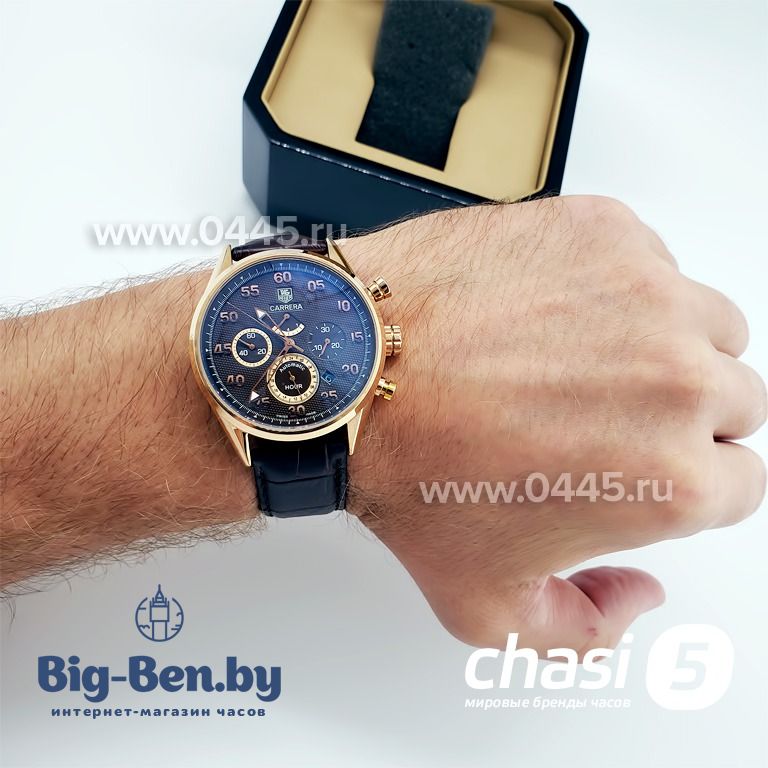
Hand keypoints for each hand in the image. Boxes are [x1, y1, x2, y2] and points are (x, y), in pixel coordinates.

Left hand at [344, 197, 766, 654]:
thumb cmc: (406, 473)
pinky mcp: (603, 231)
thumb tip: (639, 592)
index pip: (738, 481)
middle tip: (596, 413)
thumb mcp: (488, 606)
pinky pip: (648, 261)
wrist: (347, 374)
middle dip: (674, 414)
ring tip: (573, 359)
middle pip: (730, 398)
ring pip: (703, 323)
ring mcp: (645, 293)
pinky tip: (547, 311)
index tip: (639, 463)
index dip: (682, 478)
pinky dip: (614, 285)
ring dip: (658, 343)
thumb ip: (584, 629)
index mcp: (671, 479)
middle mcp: (678, 381)